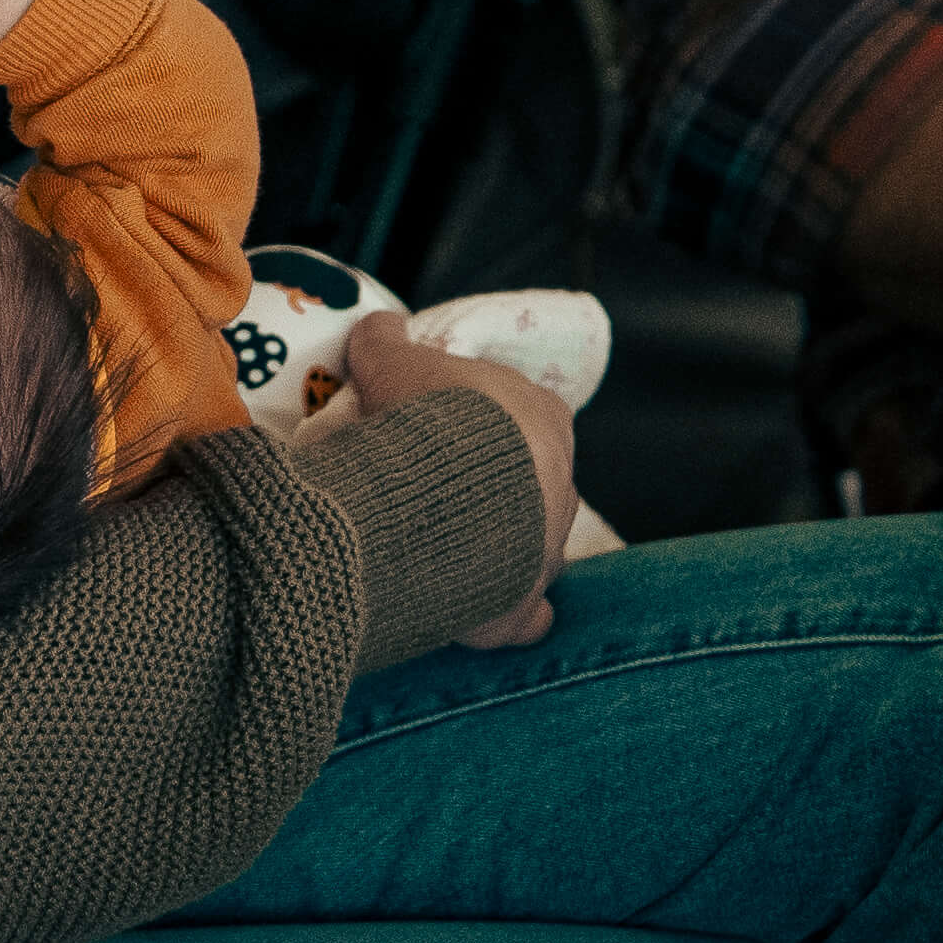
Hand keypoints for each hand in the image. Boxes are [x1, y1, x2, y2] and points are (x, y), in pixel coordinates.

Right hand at [339, 309, 575, 649]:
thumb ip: (387, 340)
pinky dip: (506, 615)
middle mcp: (560, 481)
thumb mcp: (394, 363)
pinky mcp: (524, 602)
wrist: (436, 498)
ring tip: (437, 548)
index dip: (479, 420)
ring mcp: (547, 546)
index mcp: (542, 417)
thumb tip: (382, 325)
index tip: (440, 428)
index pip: (520, 415)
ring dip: (493, 548)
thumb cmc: (426, 420)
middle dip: (490, 486)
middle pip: (527, 481)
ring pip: (527, 546)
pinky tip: (476, 617)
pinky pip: (523, 613)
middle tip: (431, 490)